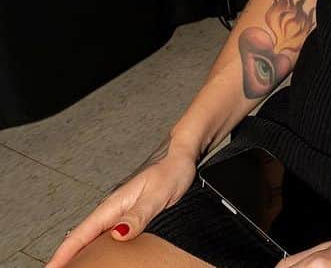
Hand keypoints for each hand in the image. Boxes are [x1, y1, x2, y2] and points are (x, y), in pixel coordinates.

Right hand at [45, 147, 196, 267]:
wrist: (182, 158)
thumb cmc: (172, 173)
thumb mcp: (157, 195)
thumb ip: (138, 214)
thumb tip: (117, 235)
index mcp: (115, 204)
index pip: (82, 232)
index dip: (63, 253)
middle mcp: (113, 208)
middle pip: (82, 237)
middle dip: (66, 257)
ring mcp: (119, 212)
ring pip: (92, 236)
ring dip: (78, 253)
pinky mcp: (128, 215)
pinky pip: (105, 234)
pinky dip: (94, 248)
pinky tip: (95, 257)